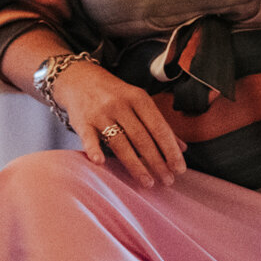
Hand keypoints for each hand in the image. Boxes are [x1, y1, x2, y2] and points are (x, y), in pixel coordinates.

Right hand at [53, 62, 186, 188]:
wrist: (78, 78)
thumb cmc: (114, 94)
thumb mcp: (138, 101)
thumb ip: (159, 124)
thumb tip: (182, 148)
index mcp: (138, 98)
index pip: (158, 127)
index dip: (170, 149)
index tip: (179, 168)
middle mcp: (119, 104)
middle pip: (142, 138)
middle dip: (157, 162)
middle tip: (168, 180)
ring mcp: (100, 113)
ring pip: (120, 142)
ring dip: (135, 165)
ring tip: (148, 183)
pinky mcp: (82, 121)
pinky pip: (89, 138)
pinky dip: (93, 149)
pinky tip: (100, 162)